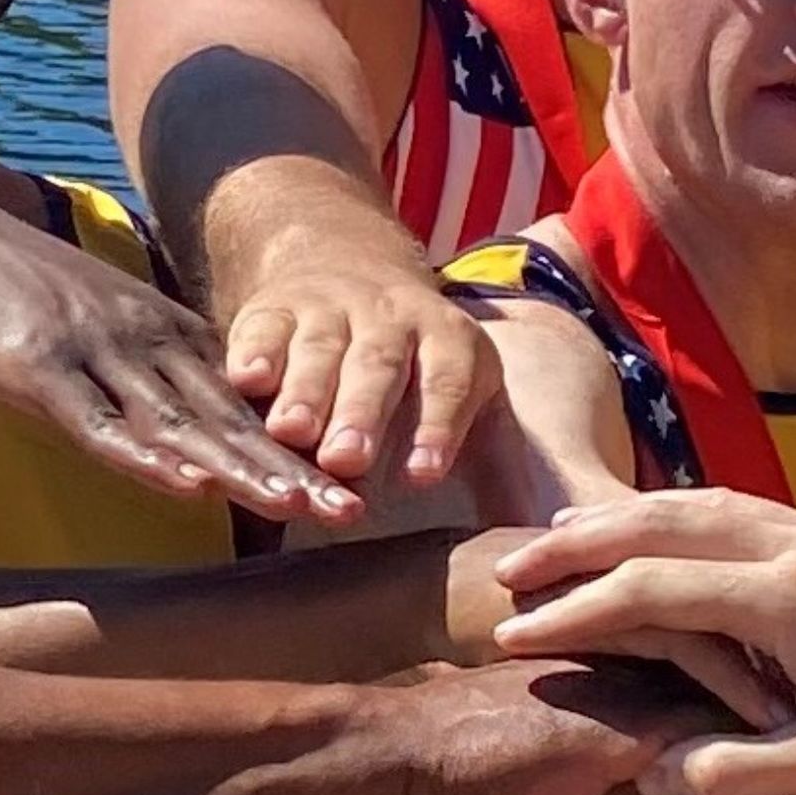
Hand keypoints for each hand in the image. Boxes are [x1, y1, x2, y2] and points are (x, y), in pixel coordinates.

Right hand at [0, 182, 322, 518]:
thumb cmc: (13, 294)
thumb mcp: (96, 331)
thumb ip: (142, 379)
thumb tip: (185, 439)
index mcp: (163, 335)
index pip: (240, 405)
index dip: (295, 452)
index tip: (348, 494)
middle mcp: (145, 342)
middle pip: (228, 417)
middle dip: (291, 468)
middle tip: (349, 513)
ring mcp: (96, 354)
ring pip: (179, 423)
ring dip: (239, 466)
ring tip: (294, 505)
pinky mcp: (42, 369)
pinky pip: (100, 424)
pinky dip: (145, 458)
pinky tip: (187, 487)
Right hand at [221, 250, 503, 505]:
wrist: (342, 265)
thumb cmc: (410, 367)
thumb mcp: (462, 386)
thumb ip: (496, 455)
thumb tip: (548, 528)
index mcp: (449, 340)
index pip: (451, 381)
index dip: (438, 424)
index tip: (422, 474)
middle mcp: (392, 317)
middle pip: (380, 364)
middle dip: (362, 411)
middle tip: (347, 459)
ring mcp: (330, 308)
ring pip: (321, 348)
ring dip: (306, 391)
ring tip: (290, 433)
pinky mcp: (274, 308)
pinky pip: (264, 328)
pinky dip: (255, 353)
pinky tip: (246, 382)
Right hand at [495, 489, 795, 794]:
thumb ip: (733, 770)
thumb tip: (648, 771)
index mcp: (789, 601)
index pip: (649, 588)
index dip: (570, 609)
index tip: (507, 629)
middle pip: (664, 519)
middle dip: (578, 542)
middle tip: (509, 568)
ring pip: (706, 501)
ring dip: (626, 517)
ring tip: (563, 539)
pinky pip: (748, 512)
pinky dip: (684, 519)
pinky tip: (658, 541)